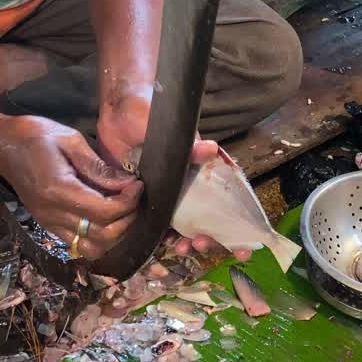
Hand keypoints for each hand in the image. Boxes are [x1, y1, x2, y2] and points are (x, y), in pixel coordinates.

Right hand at [0, 115, 141, 258]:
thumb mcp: (70, 140)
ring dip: (113, 235)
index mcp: (58, 190)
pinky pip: (79, 244)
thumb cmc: (35, 136)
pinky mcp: (48, 225)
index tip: (137, 185)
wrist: (1, 145)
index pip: (103, 212)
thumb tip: (126, 183)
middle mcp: (53, 214)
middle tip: (133, 199)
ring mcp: (49, 223)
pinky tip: (106, 216)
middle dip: (126, 220)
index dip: (128, 202)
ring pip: (91, 249)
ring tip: (122, 211)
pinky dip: (98, 237)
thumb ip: (98, 167)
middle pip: (101, 236)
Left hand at [97, 95, 250, 262]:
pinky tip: (165, 244)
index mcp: (203, 172)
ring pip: (185, 227)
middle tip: (203, 244)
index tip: (243, 246)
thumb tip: (212, 149)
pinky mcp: (148, 200)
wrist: (117, 113)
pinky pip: (158, 224)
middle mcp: (190, 186)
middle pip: (209, 221)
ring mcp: (169, 195)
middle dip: (211, 239)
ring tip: (183, 248)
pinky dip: (163, 237)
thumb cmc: (151, 114)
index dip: (237, 227)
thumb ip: (190, 146)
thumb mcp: (172, 130)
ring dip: (187, 242)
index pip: (228, 203)